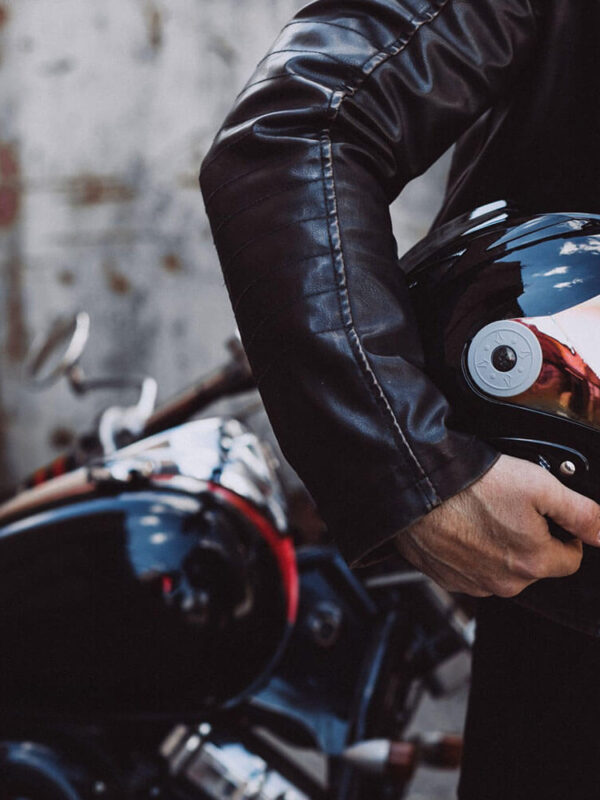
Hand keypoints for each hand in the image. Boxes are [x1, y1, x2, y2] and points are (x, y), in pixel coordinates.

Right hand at [395, 454, 599, 597]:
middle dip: (529, 539)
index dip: (563, 532)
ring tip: (482, 513)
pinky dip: (470, 551)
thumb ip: (582, 513)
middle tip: (508, 506)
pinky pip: (470, 569)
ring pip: (501, 568)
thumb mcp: (540, 484)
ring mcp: (472, 583)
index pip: (571, 559)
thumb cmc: (472, 484)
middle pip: (534, 565)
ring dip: (498, 546)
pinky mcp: (446, 578)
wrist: (418, 485)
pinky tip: (463, 525)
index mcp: (532, 562)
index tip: (544, 512)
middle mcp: (503, 583)